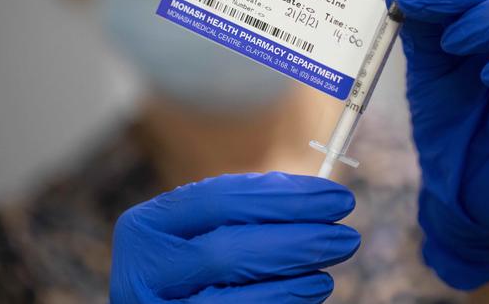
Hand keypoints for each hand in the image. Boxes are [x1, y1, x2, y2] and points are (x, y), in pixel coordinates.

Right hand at [109, 172, 359, 302]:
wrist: (169, 301)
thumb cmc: (194, 261)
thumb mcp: (205, 228)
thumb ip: (248, 210)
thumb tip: (315, 195)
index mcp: (145, 226)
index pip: (219, 199)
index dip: (284, 196)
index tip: (337, 195)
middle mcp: (140, 271)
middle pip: (227, 248)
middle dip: (297, 237)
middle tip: (347, 234)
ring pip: (234, 291)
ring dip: (296, 271)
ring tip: (334, 255)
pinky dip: (284, 300)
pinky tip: (314, 287)